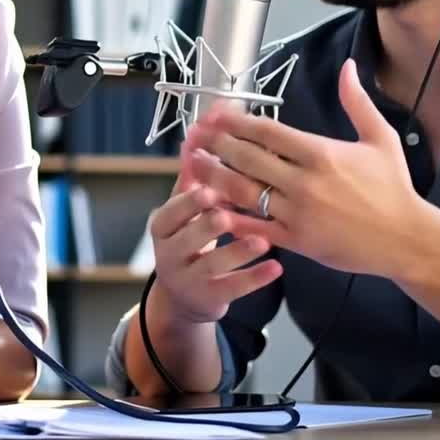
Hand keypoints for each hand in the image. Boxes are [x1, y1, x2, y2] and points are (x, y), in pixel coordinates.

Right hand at [147, 174, 282, 325]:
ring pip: (213, 264)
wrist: (182, 295)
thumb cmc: (188, 240)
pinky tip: (276, 267)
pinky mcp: (210, 297)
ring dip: (237, 251)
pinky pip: (233, 287)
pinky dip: (255, 278)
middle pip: (189, 238)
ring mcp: (189, 278)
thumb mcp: (182, 214)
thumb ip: (190, 182)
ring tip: (262, 241)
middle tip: (229, 214)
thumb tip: (195, 142)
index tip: (209, 189)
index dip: (189, 203)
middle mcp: (169, 253)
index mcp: (162, 226)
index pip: (171, 212)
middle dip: (208, 225)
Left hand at [182, 58, 426, 279]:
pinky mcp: (296, 239)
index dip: (236, 121)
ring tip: (192, 163)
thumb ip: (357, 102)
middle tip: (193, 135)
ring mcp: (298, 212)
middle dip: (216, 144)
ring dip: (213, 176)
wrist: (407, 239)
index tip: (215, 114)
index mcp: (321, 153)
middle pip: (247, 158)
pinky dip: (229, 216)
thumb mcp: (381, 139)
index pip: (267, 131)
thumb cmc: (394, 188)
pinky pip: (254, 226)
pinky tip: (209, 205)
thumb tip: (348, 67)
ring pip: (244, 191)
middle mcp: (305, 181)